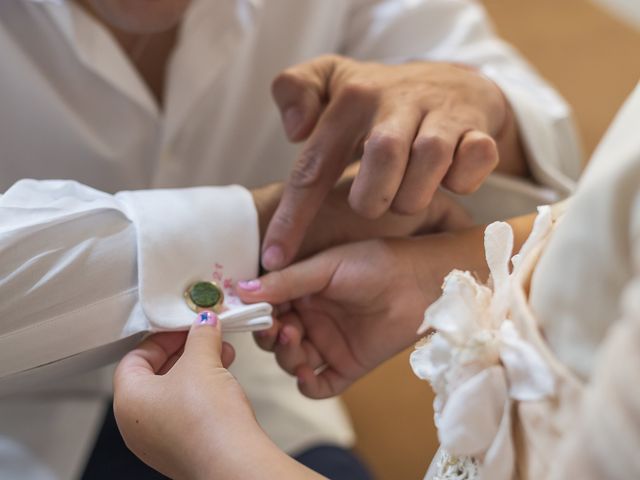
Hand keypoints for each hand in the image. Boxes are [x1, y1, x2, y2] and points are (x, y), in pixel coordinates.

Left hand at [113, 313, 323, 479]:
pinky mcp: (182, 450)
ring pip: (174, 393)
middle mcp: (137, 425)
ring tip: (222, 355)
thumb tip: (203, 323)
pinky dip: (203, 392)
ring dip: (199, 369)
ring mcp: (159, 441)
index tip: (184, 326)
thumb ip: (201, 336)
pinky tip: (225, 381)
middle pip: (155, 374)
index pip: (135, 357)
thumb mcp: (202, 362)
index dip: (163, 337)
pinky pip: (186, 412)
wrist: (233, 463)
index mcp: (128, 401)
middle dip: (186, 351)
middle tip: (205, 337)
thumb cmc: (207, 421)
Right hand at [238, 234, 479, 398]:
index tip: (246, 312)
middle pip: (275, 338)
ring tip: (295, 336)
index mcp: (303, 292)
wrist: (419, 282)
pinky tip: (306, 373)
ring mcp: (329, 344)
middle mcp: (312, 318)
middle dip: (269, 335)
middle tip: (275, 326)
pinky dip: (307, 385)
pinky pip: (320, 385)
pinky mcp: (348, 365)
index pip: (268, 308)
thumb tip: (241, 288)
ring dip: (286, 355)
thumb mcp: (325, 267)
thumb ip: (286, 281)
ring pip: (292, 361)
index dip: (256, 312)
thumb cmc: (376, 263)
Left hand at [262, 55, 524, 269]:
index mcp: (352, 97)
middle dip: (372, 198)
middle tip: (371, 206)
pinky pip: (475, 156)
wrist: (449, 81)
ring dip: (414, 194)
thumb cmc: (378, 100)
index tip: (275, 258)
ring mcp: (441, 111)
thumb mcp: (330, 83)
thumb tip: (295, 129)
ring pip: (430, 157)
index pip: (314, 164)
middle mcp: (396, 100)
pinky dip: (462, 179)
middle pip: (380, 157)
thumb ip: (295, 93)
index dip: (293, 216)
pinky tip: (449, 180)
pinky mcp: (478, 125)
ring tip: (406, 196)